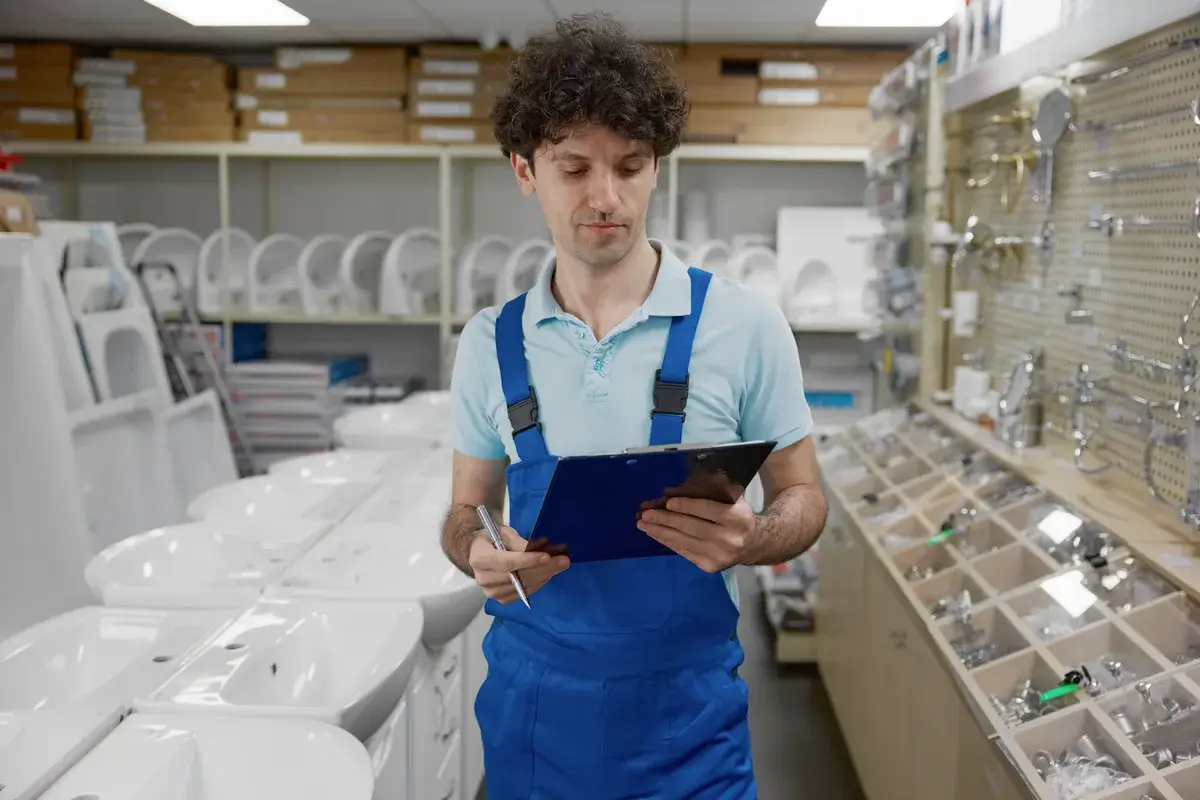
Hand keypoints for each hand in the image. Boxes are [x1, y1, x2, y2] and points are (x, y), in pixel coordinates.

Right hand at [468, 525, 570, 603]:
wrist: (478, 553)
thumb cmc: (492, 539)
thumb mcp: (503, 533)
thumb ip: (519, 543)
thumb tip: (540, 549)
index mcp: (480, 559)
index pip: (507, 562)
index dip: (528, 560)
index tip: (547, 556)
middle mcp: (484, 579)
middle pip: (518, 577)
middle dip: (544, 568)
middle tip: (564, 560)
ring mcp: (492, 592)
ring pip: (524, 586)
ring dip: (545, 575)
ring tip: (560, 564)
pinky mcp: (502, 600)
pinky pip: (525, 593)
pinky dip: (539, 582)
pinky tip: (548, 573)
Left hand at [636, 496, 757, 573]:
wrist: (753, 545)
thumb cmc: (737, 516)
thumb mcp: (733, 499)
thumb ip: (711, 491)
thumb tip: (676, 489)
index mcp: (736, 517)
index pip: (707, 510)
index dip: (686, 506)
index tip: (667, 502)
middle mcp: (729, 538)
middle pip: (692, 527)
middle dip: (665, 520)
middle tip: (645, 514)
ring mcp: (719, 555)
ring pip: (684, 541)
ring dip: (660, 532)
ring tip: (642, 524)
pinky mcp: (710, 566)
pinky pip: (684, 552)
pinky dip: (667, 541)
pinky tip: (655, 534)